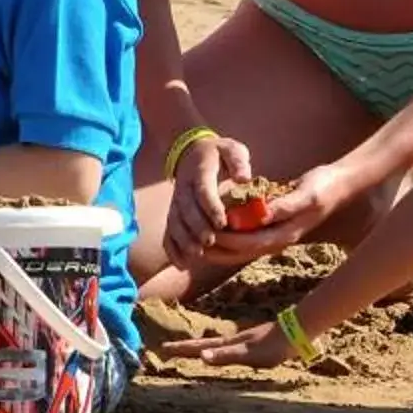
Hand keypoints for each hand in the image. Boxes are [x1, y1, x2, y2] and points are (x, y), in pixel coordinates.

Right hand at [162, 129, 253, 264]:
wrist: (190, 151)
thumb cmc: (218, 153)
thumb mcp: (231, 149)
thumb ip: (238, 161)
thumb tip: (244, 178)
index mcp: (199, 171)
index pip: (203, 190)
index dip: (211, 207)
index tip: (222, 222)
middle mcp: (184, 187)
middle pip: (187, 209)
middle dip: (197, 226)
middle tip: (210, 241)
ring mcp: (176, 201)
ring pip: (175, 222)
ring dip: (184, 239)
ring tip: (197, 254)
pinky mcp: (173, 212)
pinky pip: (169, 231)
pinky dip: (172, 248)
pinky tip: (182, 264)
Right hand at [162, 316, 297, 369]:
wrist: (294, 333)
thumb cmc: (272, 347)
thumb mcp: (248, 354)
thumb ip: (226, 356)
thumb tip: (201, 356)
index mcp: (228, 344)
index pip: (199, 347)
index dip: (181, 349)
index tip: (163, 349)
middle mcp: (231, 341)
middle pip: (203, 344)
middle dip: (184, 347)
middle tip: (167, 349)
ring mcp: (241, 341)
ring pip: (214, 345)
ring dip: (198, 347)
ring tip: (188, 350)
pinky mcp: (251, 344)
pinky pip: (225, 347)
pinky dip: (215, 349)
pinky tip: (221, 351)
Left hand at [198, 161, 345, 264]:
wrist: (339, 186)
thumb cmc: (324, 187)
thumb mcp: (307, 194)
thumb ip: (286, 205)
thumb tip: (264, 214)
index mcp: (287, 233)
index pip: (251, 243)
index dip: (229, 241)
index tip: (209, 234)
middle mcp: (280, 239)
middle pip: (244, 251)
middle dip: (220, 249)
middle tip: (195, 243)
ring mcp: (277, 236)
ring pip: (245, 249)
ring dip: (223, 249)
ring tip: (199, 243)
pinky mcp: (275, 229)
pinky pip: (250, 239)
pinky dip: (232, 239)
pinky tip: (217, 232)